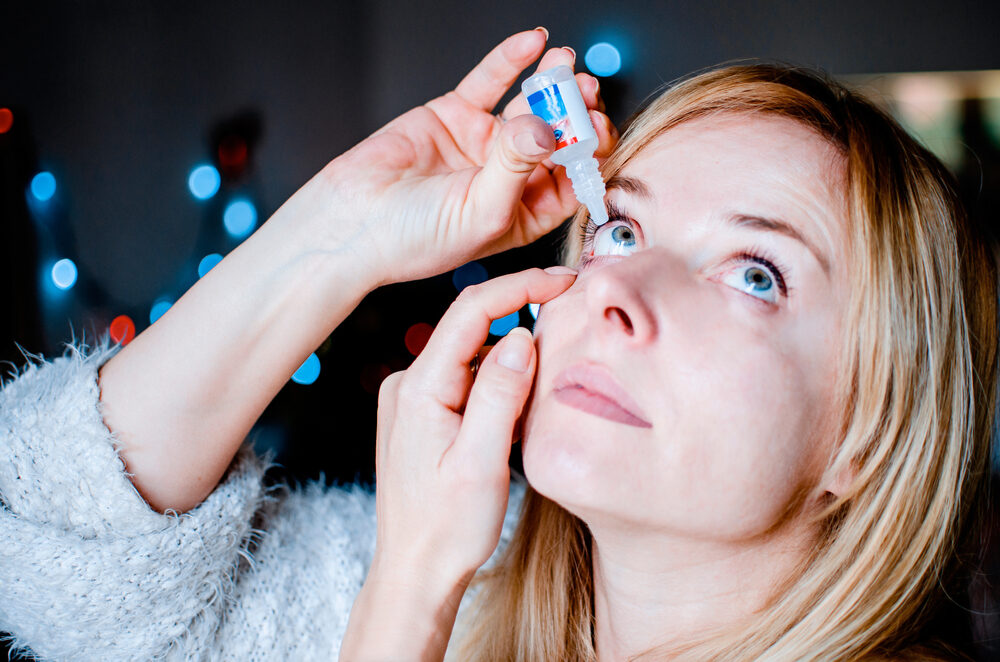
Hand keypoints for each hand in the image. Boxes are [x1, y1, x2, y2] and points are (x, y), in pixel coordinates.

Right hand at [314, 29, 615, 287]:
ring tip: (566, 67)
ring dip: (551, 85)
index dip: (590, 153)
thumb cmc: (416, 240)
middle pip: (558, 137)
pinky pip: (491, 81)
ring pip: (529, 106)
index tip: (597, 131)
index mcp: (525, 212)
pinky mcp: (457, 114)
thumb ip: (518, 166)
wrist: (353, 223)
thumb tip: (547, 126)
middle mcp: (510, 176)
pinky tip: (533, 43)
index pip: (573, 178)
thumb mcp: (482, 213)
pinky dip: (512, 60)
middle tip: (585, 94)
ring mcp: (485, 142)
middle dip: (576, 113)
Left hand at [371, 267, 576, 588]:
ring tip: (551, 367)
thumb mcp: (483, 463)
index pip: (470, 312)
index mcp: (419, 390)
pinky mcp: (422, 416)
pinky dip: (495, 379)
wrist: (414, 572)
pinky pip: (463, 379)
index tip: (562, 280)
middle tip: (569, 314)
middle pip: (469, 327)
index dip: (519, 287)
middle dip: (519, 313)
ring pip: (470, 354)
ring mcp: (412, 400)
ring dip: (510, 352)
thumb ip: (500, 396)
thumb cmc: (446, 528)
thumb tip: (520, 337)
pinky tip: (521, 399)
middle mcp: (408, 386)